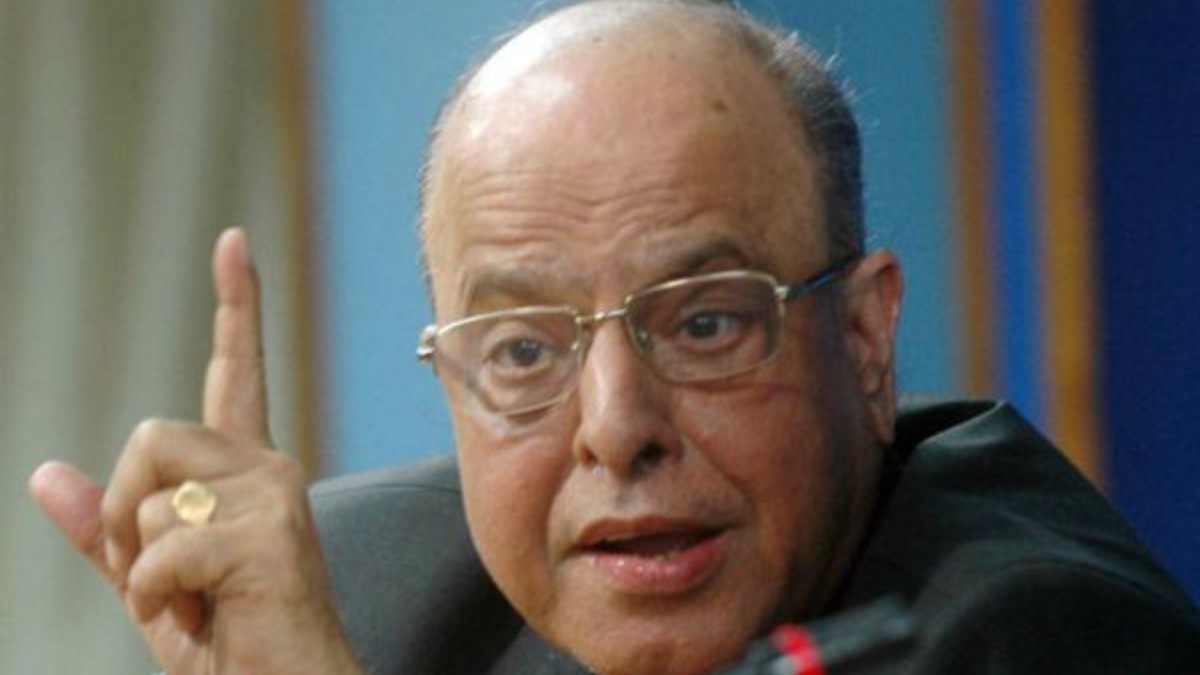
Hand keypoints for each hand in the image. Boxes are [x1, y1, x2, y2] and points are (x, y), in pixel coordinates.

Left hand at [29, 229, 361, 674]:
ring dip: (141, 564)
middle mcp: (268, 468)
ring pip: (150, 491)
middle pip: (150, 436)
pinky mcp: (272, 535)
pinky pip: (160, 551)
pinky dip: (157, 601)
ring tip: (193, 602)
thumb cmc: (230, 641)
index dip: (235, 305)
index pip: (235, 373)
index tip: (234, 241)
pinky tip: (206, 618)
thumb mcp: (149, 584)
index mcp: (244, 472)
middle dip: (124, 515)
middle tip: (159, 578)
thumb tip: (46, 474)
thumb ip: (104, 529)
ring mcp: (275, 496)